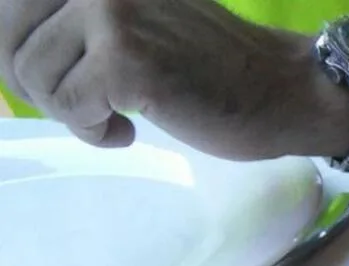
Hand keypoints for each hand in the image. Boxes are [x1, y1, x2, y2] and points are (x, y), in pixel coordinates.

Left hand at [0, 0, 348, 159]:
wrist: (281, 90)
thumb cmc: (209, 67)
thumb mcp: (131, 22)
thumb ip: (73, 22)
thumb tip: (7, 56)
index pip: (11, 7)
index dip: (12, 53)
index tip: (45, 82)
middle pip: (12, 42)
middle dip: (36, 86)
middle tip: (81, 107)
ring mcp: (110, 14)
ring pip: (34, 76)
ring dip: (68, 111)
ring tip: (112, 117)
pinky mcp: (125, 61)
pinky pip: (69, 107)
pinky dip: (92, 130)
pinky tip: (127, 131)